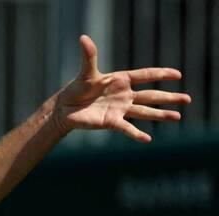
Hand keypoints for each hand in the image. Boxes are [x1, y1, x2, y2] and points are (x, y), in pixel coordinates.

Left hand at [54, 35, 191, 142]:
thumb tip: (84, 38)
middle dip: (169, 97)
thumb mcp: (85, 72)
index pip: (145, 75)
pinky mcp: (111, 122)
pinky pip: (127, 128)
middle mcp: (125, 95)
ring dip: (161, 115)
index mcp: (121, 80)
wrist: (65, 108)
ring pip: (144, 112)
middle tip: (187, 99)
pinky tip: (148, 139)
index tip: (177, 74)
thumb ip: (89, 57)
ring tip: (178, 116)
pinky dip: (136, 134)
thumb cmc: (76, 89)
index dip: (161, 74)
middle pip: (151, 96)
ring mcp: (120, 109)